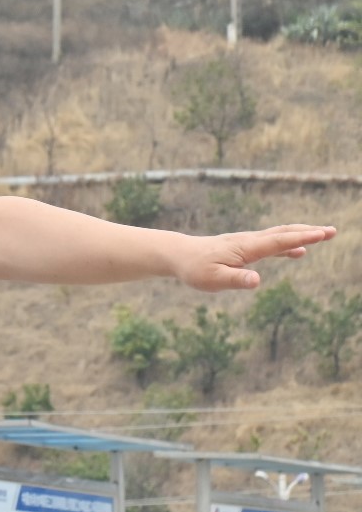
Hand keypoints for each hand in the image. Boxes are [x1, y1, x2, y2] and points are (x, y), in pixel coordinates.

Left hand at [175, 224, 335, 291]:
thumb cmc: (195, 269)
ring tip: (323, 234)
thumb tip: (257, 280)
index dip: (301, 238)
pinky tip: (297, 251)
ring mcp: (247, 243)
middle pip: (283, 234)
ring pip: (278, 236)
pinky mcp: (243, 248)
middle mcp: (249, 241)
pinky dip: (287, 243)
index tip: (322, 234)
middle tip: (333, 231)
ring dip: (301, 234)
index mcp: (245, 248)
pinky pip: (271, 244)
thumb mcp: (214, 279)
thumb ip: (237, 279)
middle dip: (308, 231)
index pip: (278, 242)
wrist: (178, 255)